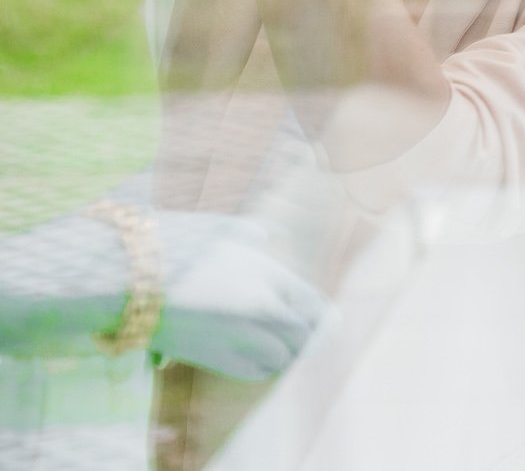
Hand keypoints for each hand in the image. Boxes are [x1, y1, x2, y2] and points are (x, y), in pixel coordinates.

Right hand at [152, 212, 329, 379]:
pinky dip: (263, 368)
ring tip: (278, 349)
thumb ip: (246, 234)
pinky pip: (257, 372)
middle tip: (304, 340)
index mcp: (266, 271)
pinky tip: (256, 360)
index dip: (322, 317)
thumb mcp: (215, 229)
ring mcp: (240, 334)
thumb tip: (262, 236)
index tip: (326, 325)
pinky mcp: (215, 358)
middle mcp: (262, 304)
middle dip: (306, 338)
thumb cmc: (166, 247)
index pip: (313, 303)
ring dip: (285, 354)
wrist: (121, 277)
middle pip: (304, 334)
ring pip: (284, 357)